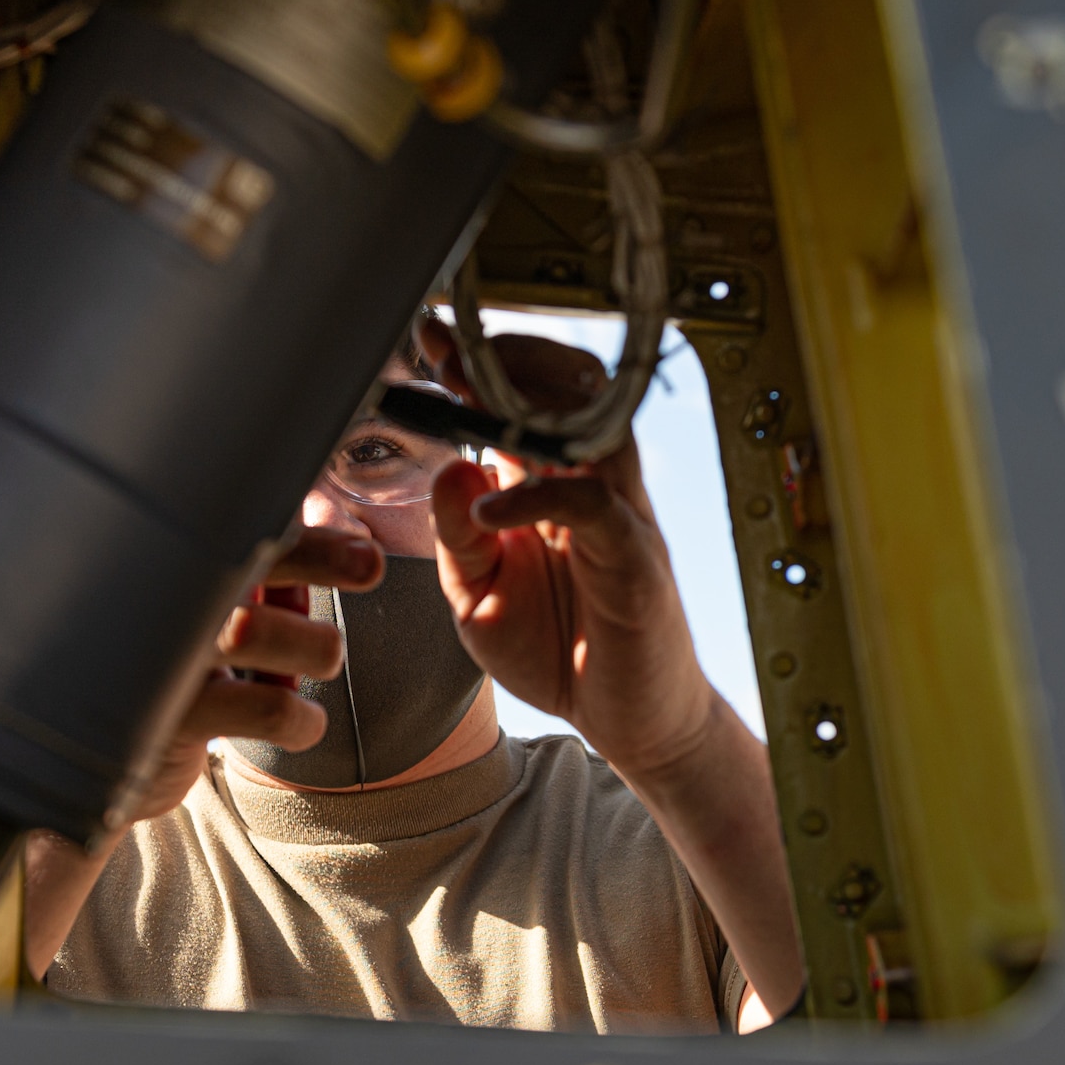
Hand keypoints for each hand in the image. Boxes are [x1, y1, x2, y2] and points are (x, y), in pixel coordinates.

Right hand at [123, 526, 379, 823]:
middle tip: (369, 564)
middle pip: (243, 561)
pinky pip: (264, 707)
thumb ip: (259, 581)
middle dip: (318, 557)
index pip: (241, 531)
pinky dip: (302, 717)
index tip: (363, 548)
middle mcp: (160, 601)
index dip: (304, 531)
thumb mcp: (210, 622)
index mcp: (175, 568)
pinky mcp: (164, 714)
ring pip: (253, 630)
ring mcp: (157, 655)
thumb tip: (352, 550)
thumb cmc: (172, 678)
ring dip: (312, 645)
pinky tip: (305, 724)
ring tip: (323, 661)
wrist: (97, 764)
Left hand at [417, 322, 717, 780]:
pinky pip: (592, 506)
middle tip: (446, 349)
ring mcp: (619, 516)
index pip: (521, 407)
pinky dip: (538, 497)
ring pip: (592, 428)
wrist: (629, 722)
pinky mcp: (635, 559)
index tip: (429, 341)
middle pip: (565, 393)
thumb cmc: (558, 651)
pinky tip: (489, 508)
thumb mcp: (479, 596)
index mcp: (549, 487)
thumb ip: (458, 538)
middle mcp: (590, 487)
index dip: (477, 370)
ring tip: (469, 394)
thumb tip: (450, 467)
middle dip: (503, 363)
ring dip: (530, 404)